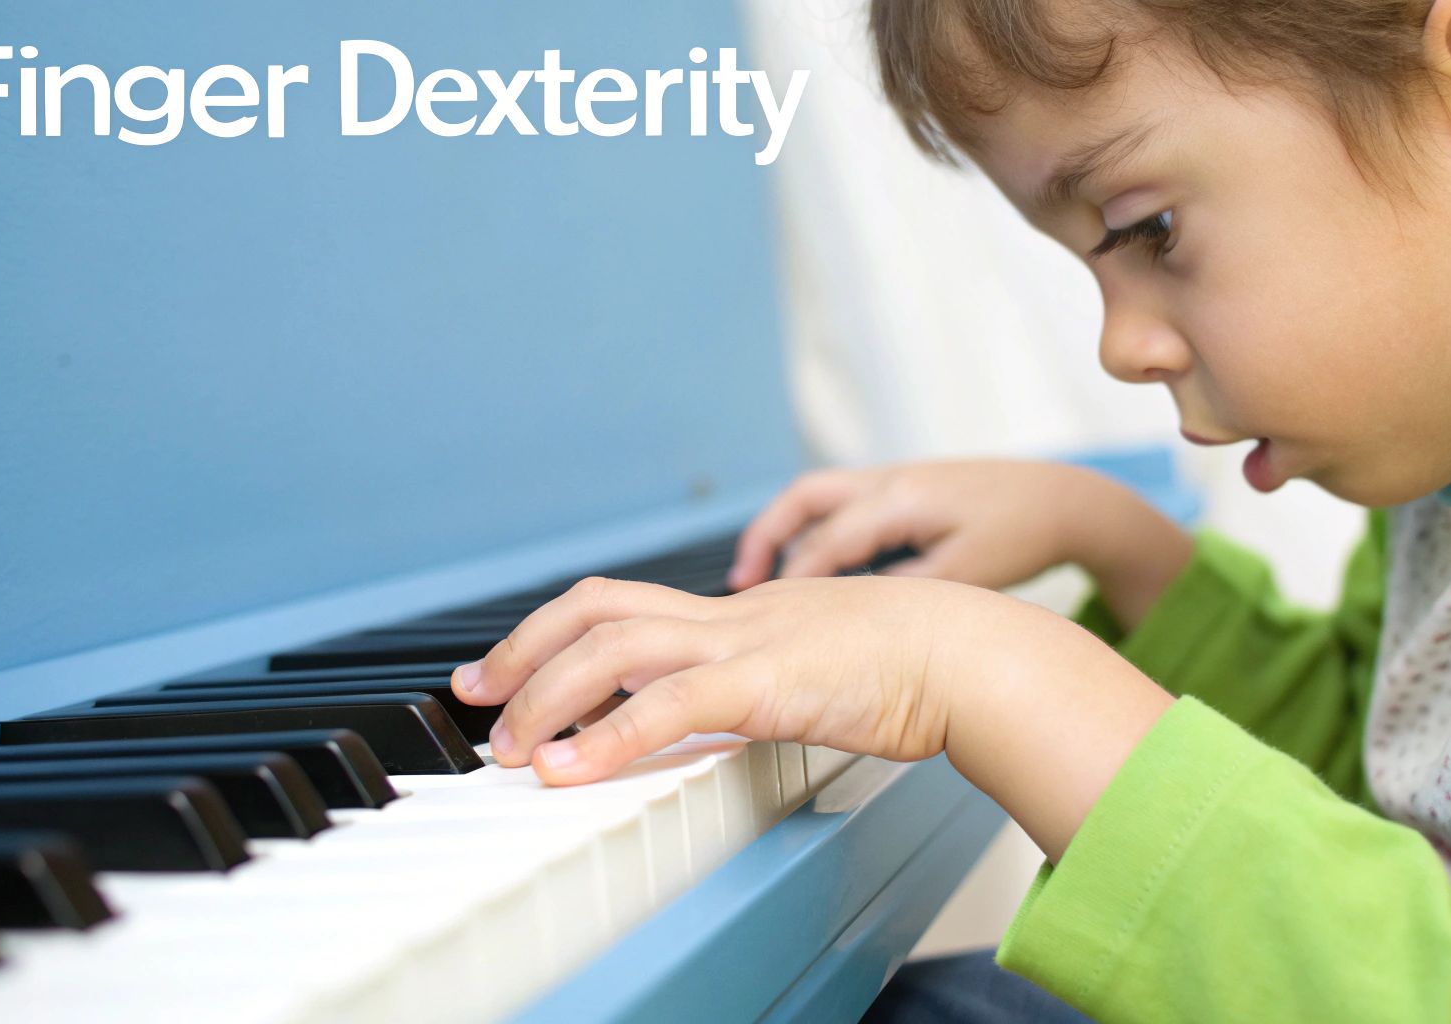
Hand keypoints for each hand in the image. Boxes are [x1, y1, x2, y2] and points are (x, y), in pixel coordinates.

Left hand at [450, 572, 1173, 860]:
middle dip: (521, 651)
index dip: (552, 630)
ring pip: (614, 645)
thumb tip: (723, 712)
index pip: (620, 601)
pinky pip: (669, 703)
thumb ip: (765, 680)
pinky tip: (567, 770)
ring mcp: (746, 643)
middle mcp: (729, 615)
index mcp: (738, 612)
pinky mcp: (769, 682)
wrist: (976, 654)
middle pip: (596, 607)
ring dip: (544, 694)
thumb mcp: (820, 663)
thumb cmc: (914, 666)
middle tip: (474, 698)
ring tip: (509, 746)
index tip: (506, 670)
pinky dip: (605, 736)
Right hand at [726, 462, 1192, 633]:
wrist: (1060, 498)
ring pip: (817, 495)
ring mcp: (894, 478)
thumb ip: (909, 591)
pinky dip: (814, 530)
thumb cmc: (1021, 532)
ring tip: (760, 575)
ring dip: (785, 530)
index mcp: (904, 499)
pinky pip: (840, 503)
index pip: (829, 539)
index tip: (768, 612)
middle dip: (766, 537)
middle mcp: (891, 479)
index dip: (794, 579)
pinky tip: (813, 567)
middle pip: (805, 498)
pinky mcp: (902, 488)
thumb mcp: (966, 574)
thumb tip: (857, 610)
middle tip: (741, 582)